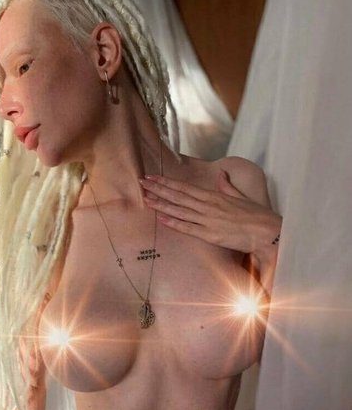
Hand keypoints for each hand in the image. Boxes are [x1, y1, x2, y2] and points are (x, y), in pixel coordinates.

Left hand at [139, 171, 281, 256]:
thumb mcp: (241, 197)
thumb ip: (228, 186)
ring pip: (180, 210)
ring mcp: (208, 220)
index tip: (154, 177)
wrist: (267, 232)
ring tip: (146, 198)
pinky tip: (161, 218)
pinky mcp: (210, 235)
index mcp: (215, 196)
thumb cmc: (257, 216)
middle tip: (142, 182)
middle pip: (178, 196)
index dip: (168, 182)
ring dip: (161, 204)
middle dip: (159, 189)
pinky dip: (174, 223)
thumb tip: (222, 175)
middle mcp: (209, 206)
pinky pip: (188, 228)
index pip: (186, 187)